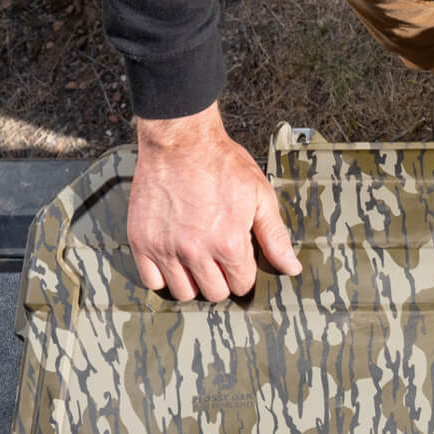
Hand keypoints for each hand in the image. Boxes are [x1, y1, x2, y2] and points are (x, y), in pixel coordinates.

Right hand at [128, 104, 302, 301]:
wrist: (180, 139)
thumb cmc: (220, 163)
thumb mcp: (259, 195)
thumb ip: (275, 236)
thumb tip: (291, 268)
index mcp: (228, 243)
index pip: (242, 285)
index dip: (244, 273)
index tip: (239, 259)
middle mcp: (196, 251)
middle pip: (214, 293)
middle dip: (221, 280)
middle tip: (218, 258)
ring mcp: (166, 248)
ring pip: (183, 292)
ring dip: (193, 281)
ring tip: (196, 260)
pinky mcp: (142, 241)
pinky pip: (151, 281)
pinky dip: (163, 276)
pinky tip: (173, 259)